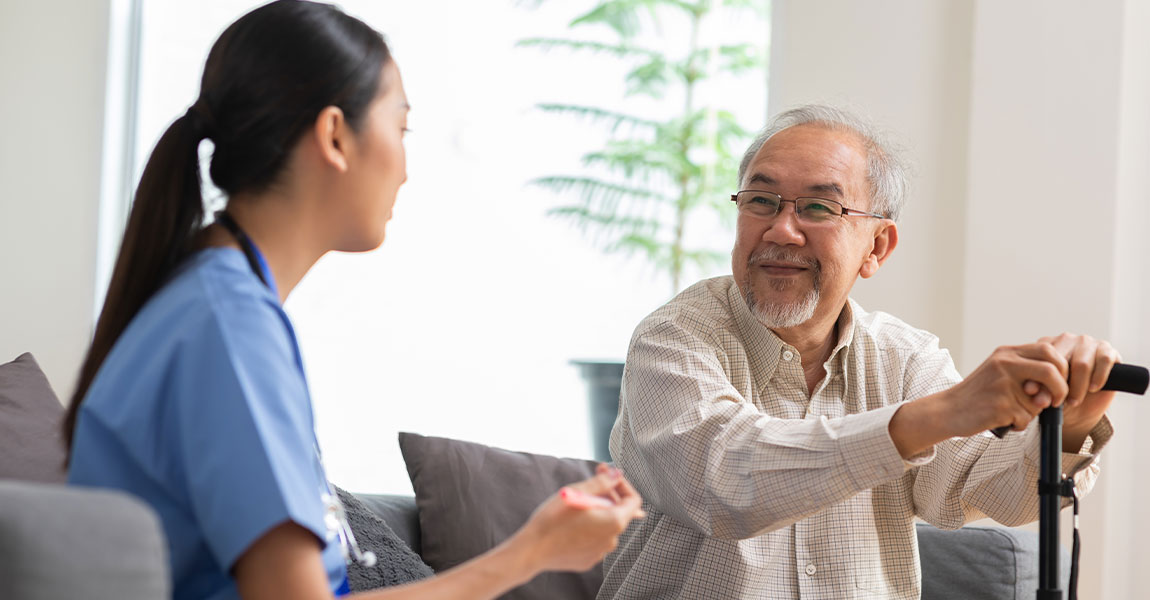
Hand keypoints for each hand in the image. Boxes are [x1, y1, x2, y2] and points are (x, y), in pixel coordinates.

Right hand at [510, 465, 644, 573]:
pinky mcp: (588, 559)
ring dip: (596, 511)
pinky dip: (588, 527)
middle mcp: (612, 539)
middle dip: (608, 494)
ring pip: (605, 525)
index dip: (622, 484)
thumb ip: (602, 482)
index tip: (607, 476)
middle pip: (619, 512)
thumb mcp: (577, 492)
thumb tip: (617, 474)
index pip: (633, 500)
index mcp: (614, 521)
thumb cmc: (553, 520)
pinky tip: (569, 522)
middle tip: (591, 480)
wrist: (532, 550)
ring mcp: (600, 552)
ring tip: (575, 503)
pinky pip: (594, 539)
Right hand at [942, 342, 1070, 435]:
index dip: (1062, 368)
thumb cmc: (978, 394)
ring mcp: (1002, 384)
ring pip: (1040, 401)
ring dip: (1033, 412)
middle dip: (1061, 389)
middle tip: (1055, 402)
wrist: (948, 409)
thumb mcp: (999, 371)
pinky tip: (1004, 420)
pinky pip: (1026, 418)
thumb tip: (1060, 385)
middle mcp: (1005, 364)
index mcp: (1006, 353)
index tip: (1059, 384)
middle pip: (1051, 371)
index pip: (1048, 350)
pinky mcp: (1000, 405)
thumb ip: (1027, 371)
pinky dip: (1019, 424)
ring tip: (1012, 412)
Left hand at [1027, 333, 1117, 449]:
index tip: (1041, 398)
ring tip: (1074, 401)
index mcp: (1046, 345)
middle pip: (1062, 361)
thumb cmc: (1057, 397)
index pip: (1044, 358)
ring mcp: (1088, 342)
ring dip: (1079, 387)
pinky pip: (1104, 360)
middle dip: (1061, 386)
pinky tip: (1093, 389)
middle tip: (1060, 402)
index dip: (1043, 380)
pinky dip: (1099, 377)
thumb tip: (1030, 390)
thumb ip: (1038, 390)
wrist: (1080, 410)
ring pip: (1082, 364)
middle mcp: (1066, 339)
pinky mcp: (1108, 350)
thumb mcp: (1045, 395)